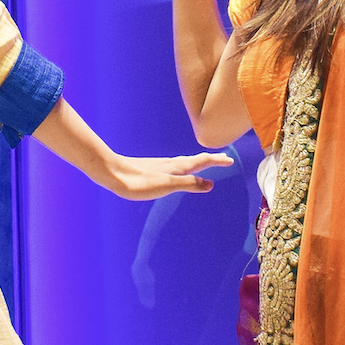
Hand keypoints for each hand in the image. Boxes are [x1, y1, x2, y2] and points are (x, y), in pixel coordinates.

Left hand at [97, 150, 233, 200]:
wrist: (113, 173)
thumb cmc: (139, 182)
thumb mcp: (167, 186)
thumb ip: (189, 183)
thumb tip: (211, 184)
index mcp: (177, 167)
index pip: (202, 161)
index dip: (217, 161)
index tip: (230, 160)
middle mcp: (171, 163)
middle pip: (195, 160)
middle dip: (211, 159)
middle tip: (224, 158)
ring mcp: (161, 165)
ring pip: (185, 161)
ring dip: (198, 161)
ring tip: (205, 162)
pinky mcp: (152, 169)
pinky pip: (175, 165)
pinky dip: (184, 165)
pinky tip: (176, 170)